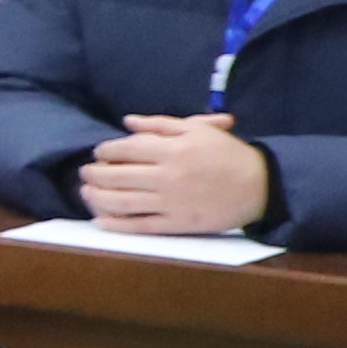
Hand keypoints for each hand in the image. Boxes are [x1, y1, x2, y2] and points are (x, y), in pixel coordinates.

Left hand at [80, 114, 276, 238]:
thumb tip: (127, 122)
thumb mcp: (198, 130)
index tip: (99, 152)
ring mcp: (172, 202)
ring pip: (122, 201)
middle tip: (85, 172)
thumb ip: (160, 124)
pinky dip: (117, 224)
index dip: (106, 150)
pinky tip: (101, 220)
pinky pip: (141, 225)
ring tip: (85, 193)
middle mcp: (168, 176)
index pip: (126, 149)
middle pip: (118, 175)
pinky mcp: (178, 223)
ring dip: (97, 198)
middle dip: (94, 173)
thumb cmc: (228, 153)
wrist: (261, 185)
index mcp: (173, 150)